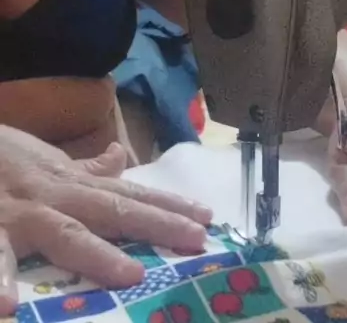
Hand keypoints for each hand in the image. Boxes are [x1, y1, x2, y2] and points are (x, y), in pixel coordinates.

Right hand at [0, 127, 211, 314]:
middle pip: (112, 210)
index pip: (128, 194)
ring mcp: (21, 214)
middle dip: (156, 225)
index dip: (168, 206)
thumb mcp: (46, 159)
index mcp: (71, 183)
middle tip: (195, 240)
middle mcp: (55, 196)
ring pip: (62, 233)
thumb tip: (119, 158)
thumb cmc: (0, 157)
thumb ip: (83, 168)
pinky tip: (7, 306)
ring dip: (94, 254)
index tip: (208, 218)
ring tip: (129, 276)